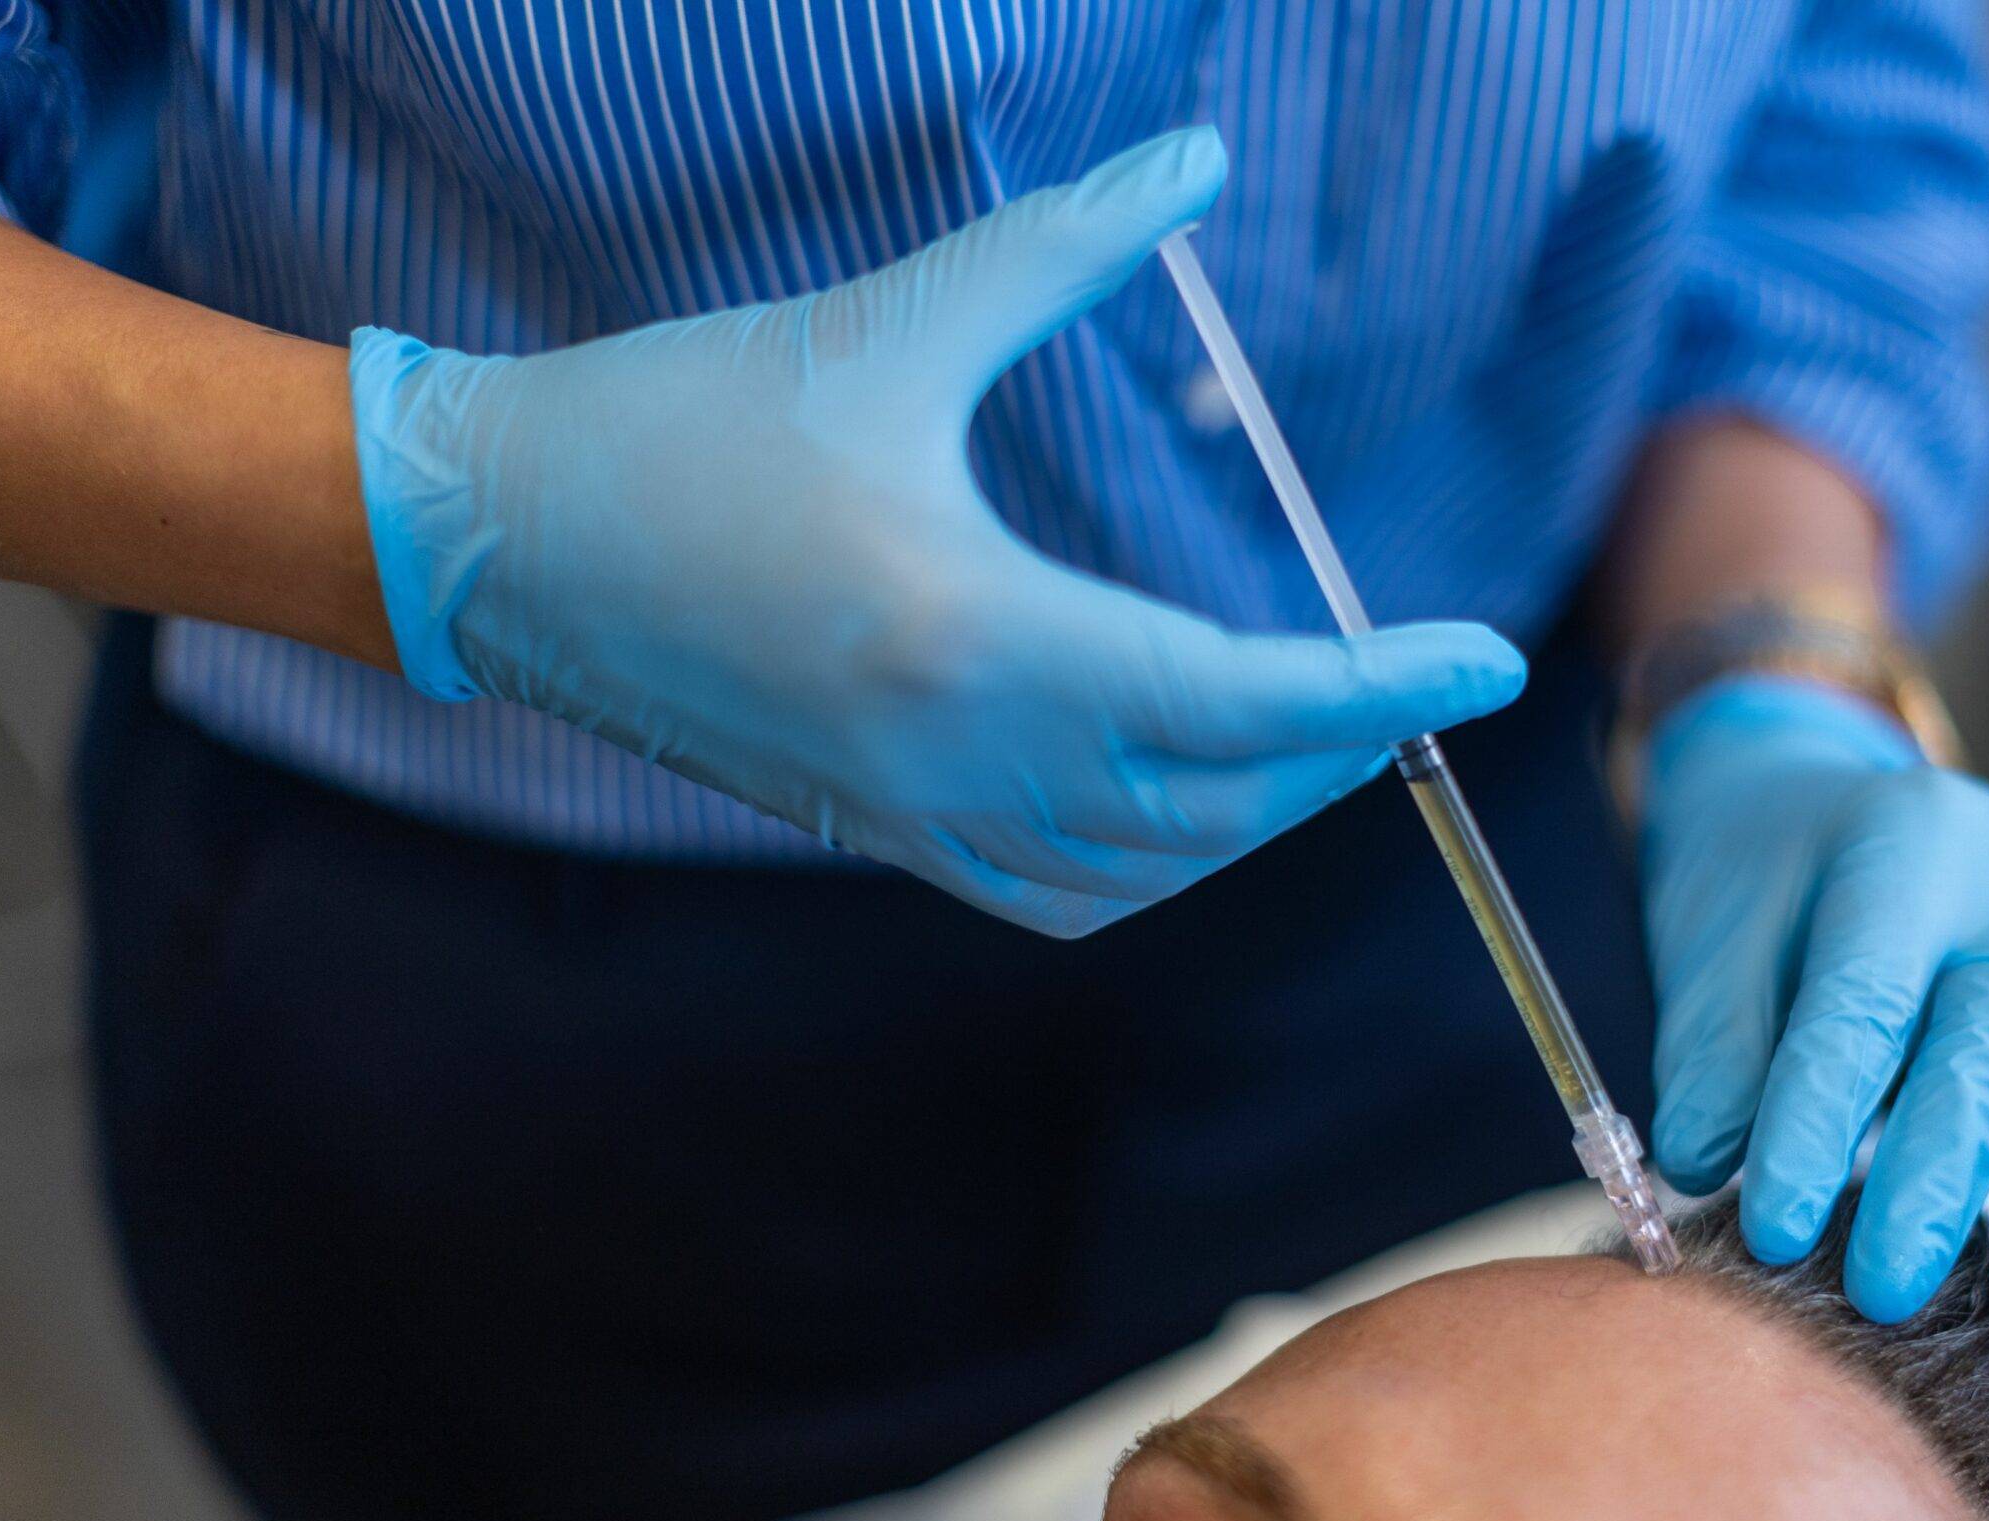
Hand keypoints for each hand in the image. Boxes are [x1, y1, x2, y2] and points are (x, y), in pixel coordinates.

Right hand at [346, 129, 1524, 936]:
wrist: (501, 544)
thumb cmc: (681, 422)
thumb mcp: (890, 318)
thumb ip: (1063, 244)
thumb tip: (1197, 154)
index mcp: (976, 633)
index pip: (1241, 696)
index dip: (1383, 682)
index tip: (1487, 659)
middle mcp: (960, 755)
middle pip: (1220, 798)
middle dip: (1338, 745)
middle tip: (1410, 678)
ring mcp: (916, 815)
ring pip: (1151, 869)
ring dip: (1255, 812)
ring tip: (1317, 734)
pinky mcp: (878, 835)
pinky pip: (1061, 897)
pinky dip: (1156, 866)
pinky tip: (1183, 803)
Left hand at [1639, 675, 1988, 1326]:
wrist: (1829, 807)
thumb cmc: (1763, 885)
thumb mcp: (1709, 937)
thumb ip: (1710, 1046)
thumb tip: (1708, 1162)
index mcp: (1902, 842)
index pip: (1865, 1001)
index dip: (1819, 1121)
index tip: (1777, 1233)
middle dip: (1943, 1174)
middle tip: (1887, 1291)